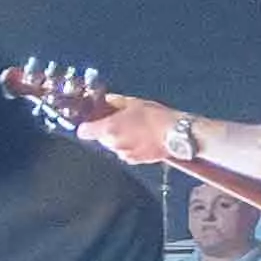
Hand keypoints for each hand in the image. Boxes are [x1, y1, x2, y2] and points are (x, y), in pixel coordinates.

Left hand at [61, 90, 185, 169]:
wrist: (177, 134)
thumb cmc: (156, 116)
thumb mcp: (133, 103)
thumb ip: (114, 102)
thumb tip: (105, 100)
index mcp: (108, 129)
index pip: (83, 131)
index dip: (87, 125)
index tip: (92, 120)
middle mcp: (112, 144)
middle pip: (99, 138)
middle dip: (106, 131)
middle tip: (120, 121)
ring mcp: (123, 154)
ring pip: (113, 146)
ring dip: (119, 139)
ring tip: (135, 129)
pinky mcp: (135, 160)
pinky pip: (125, 153)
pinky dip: (130, 147)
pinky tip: (142, 138)